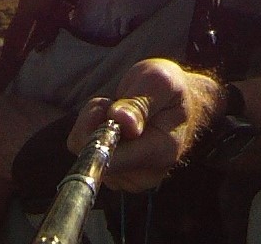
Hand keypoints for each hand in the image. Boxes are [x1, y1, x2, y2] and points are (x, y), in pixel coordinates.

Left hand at [69, 59, 218, 191]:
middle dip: (96, 122)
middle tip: (117, 102)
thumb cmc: (168, 90)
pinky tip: (111, 121)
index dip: (101, 131)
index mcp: (162, 151)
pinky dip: (90, 131)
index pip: (115, 159)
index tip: (108, 106)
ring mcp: (127, 179)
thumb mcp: (160, 82)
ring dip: (94, 124)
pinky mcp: (113, 176)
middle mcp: (145, 175)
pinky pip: (84, 152)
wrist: (175, 103)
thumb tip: (120, 122)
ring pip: (86, 152)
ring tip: (119, 110)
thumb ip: (140, 102)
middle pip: (95, 155)